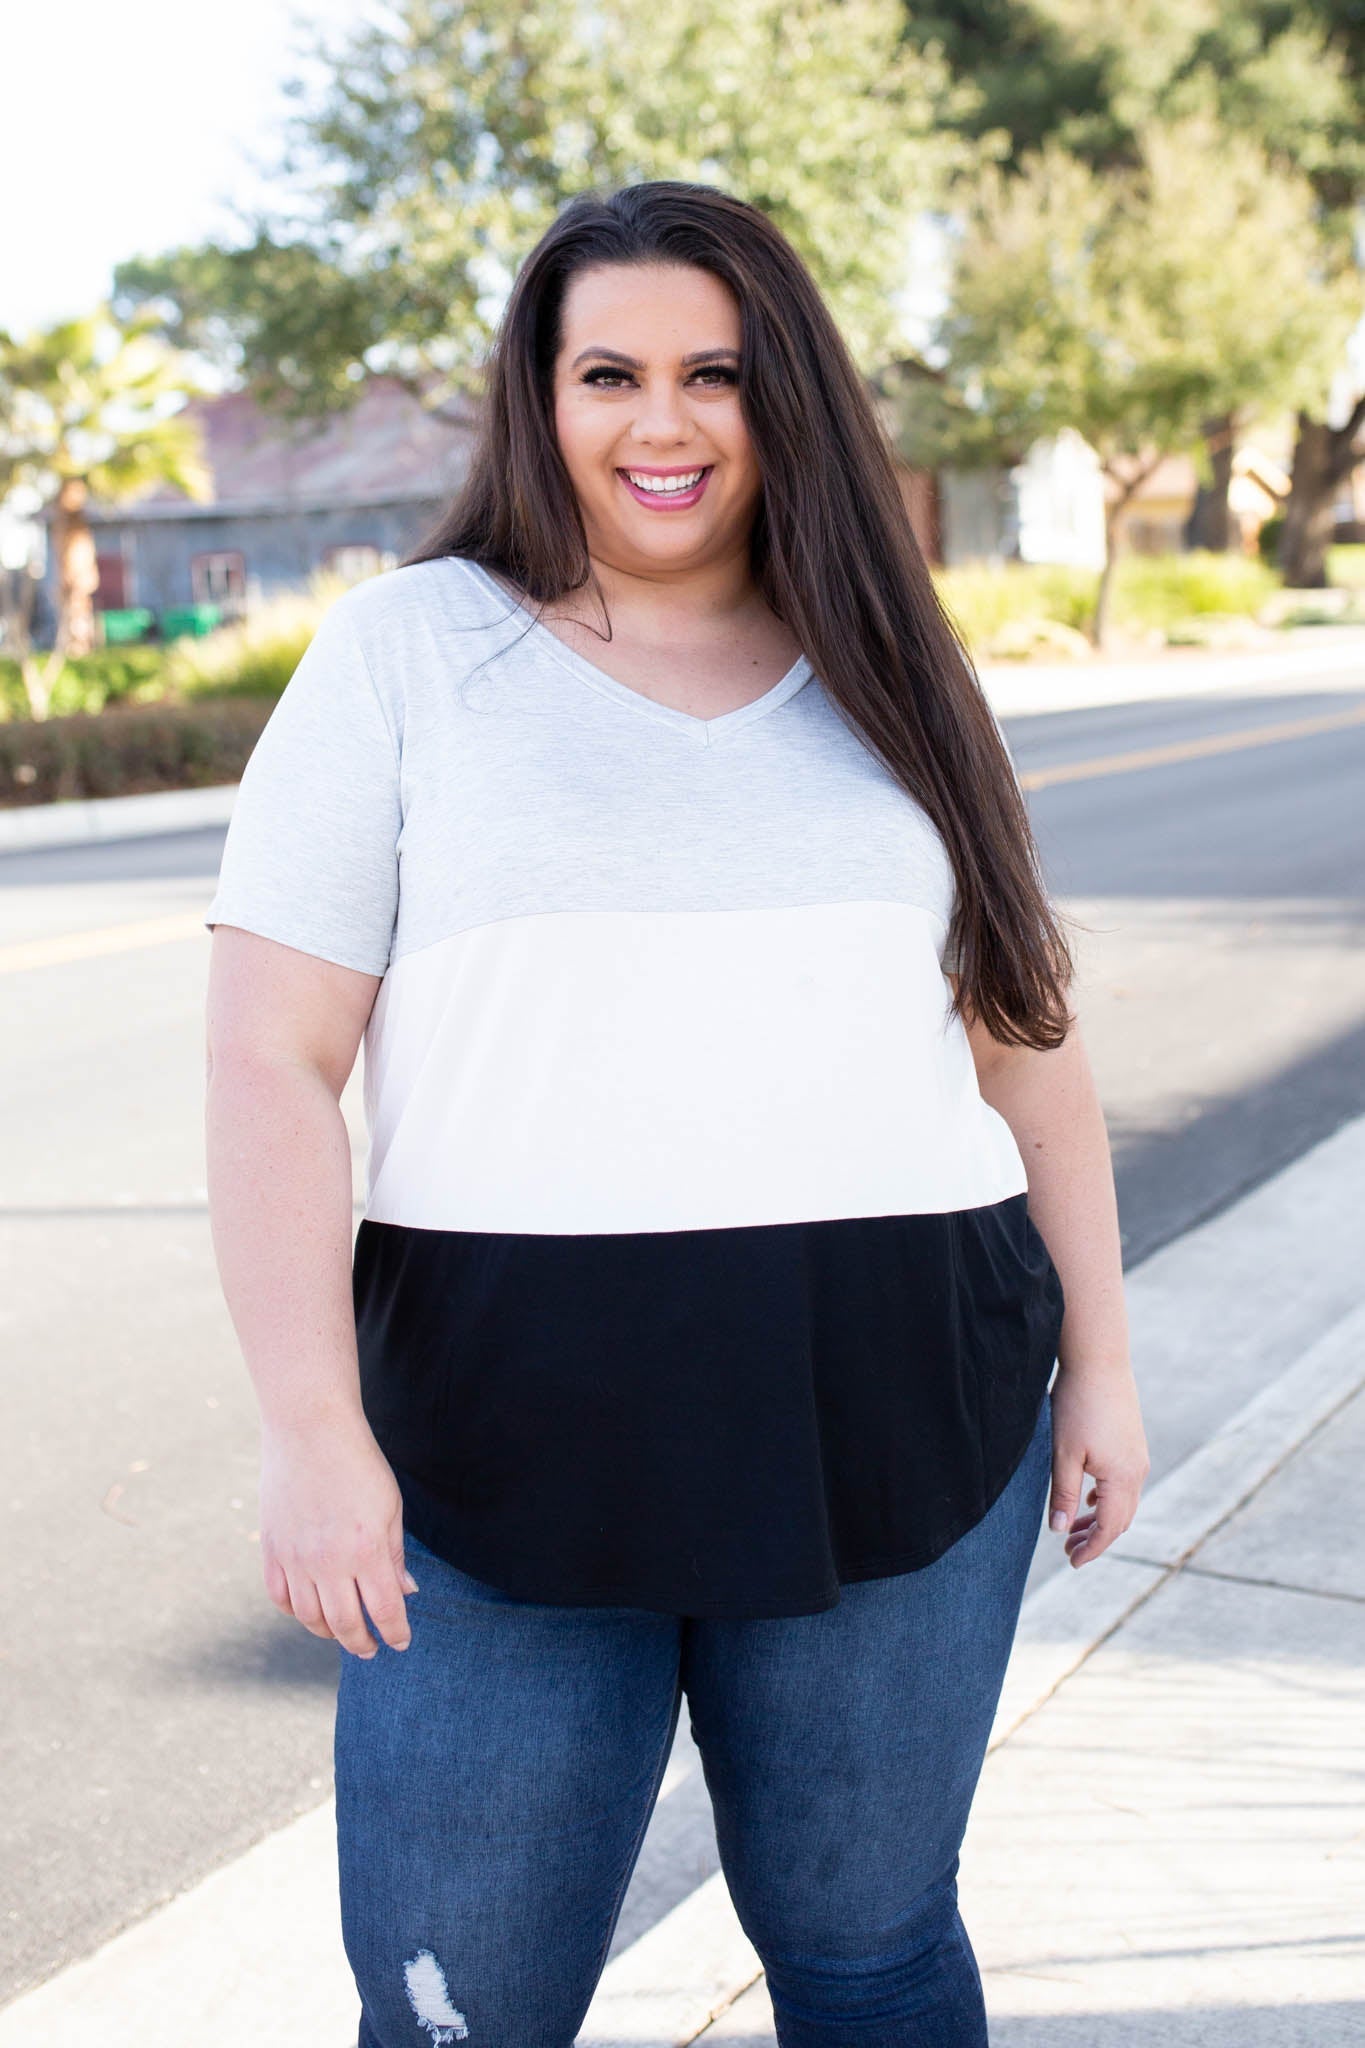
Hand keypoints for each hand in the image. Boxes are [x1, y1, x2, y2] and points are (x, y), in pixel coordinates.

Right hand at [258, 1409, 417, 1656]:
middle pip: (345, 1624)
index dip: (395, 1632)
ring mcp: (295, 1558)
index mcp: (366, 1550)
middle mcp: (329, 1562)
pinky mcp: (271, 1549)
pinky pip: (280, 1597)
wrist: (310, 1430)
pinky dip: (295, 1612)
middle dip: (362, 1643)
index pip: (385, 1610)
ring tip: (342, 1634)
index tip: (400, 1642)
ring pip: (310, 1618)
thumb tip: (405, 1592)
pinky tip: (310, 1611)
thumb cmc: (359, 1464)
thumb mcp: (390, 1507)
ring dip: (329, 1633)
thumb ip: (395, 1554)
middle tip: (371, 1649)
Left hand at [1048, 1364, 1149, 1568]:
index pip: (1109, 1528)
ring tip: (1074, 1529)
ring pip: (1123, 1502)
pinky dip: (1106, 1499)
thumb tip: (1060, 1532)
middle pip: (1120, 1519)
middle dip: (1096, 1538)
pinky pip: (1124, 1483)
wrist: (1098, 1360)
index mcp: (1122, 1478)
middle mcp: (1137, 1470)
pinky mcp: (1132, 1443)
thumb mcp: (1062, 1454)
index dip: (1091, 1549)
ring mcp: (1137, 1456)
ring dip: (1100, 1519)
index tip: (1071, 1562)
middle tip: (1068, 1550)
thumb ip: (1062, 1495)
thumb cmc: (1076, 1404)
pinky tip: (1087, 1499)